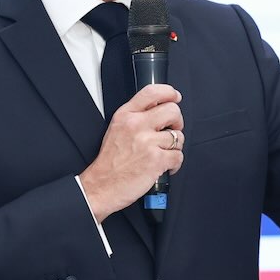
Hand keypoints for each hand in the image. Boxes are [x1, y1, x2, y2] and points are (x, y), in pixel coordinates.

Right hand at [79, 84, 184, 221]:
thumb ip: (135, 117)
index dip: (169, 92)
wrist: (101, 186)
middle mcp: (136, 125)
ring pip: (178, 136)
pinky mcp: (156, 160)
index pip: (152, 92)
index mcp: (126, 115)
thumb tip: (158, 109)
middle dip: (178, 122)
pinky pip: (178, 156)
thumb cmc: (109, 162)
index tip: (175, 97)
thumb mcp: (116, 130)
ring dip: (175, 147)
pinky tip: (164, 166)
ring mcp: (147, 142)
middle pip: (173, 111)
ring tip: (164, 153)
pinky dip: (175, 164)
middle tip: (171, 131)